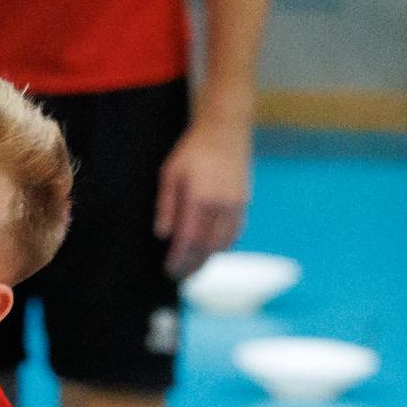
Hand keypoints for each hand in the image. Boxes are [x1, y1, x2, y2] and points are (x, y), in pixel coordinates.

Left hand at [156, 117, 252, 279]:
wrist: (226, 130)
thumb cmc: (193, 150)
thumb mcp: (170, 174)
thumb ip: (166, 206)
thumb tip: (162, 235)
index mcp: (201, 199)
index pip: (188, 240)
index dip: (179, 260)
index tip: (169, 270)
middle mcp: (222, 205)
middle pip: (207, 248)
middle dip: (192, 265)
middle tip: (179, 277)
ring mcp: (236, 205)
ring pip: (223, 244)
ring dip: (208, 259)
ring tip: (193, 268)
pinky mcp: (244, 202)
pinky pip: (235, 233)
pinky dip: (223, 246)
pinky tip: (211, 250)